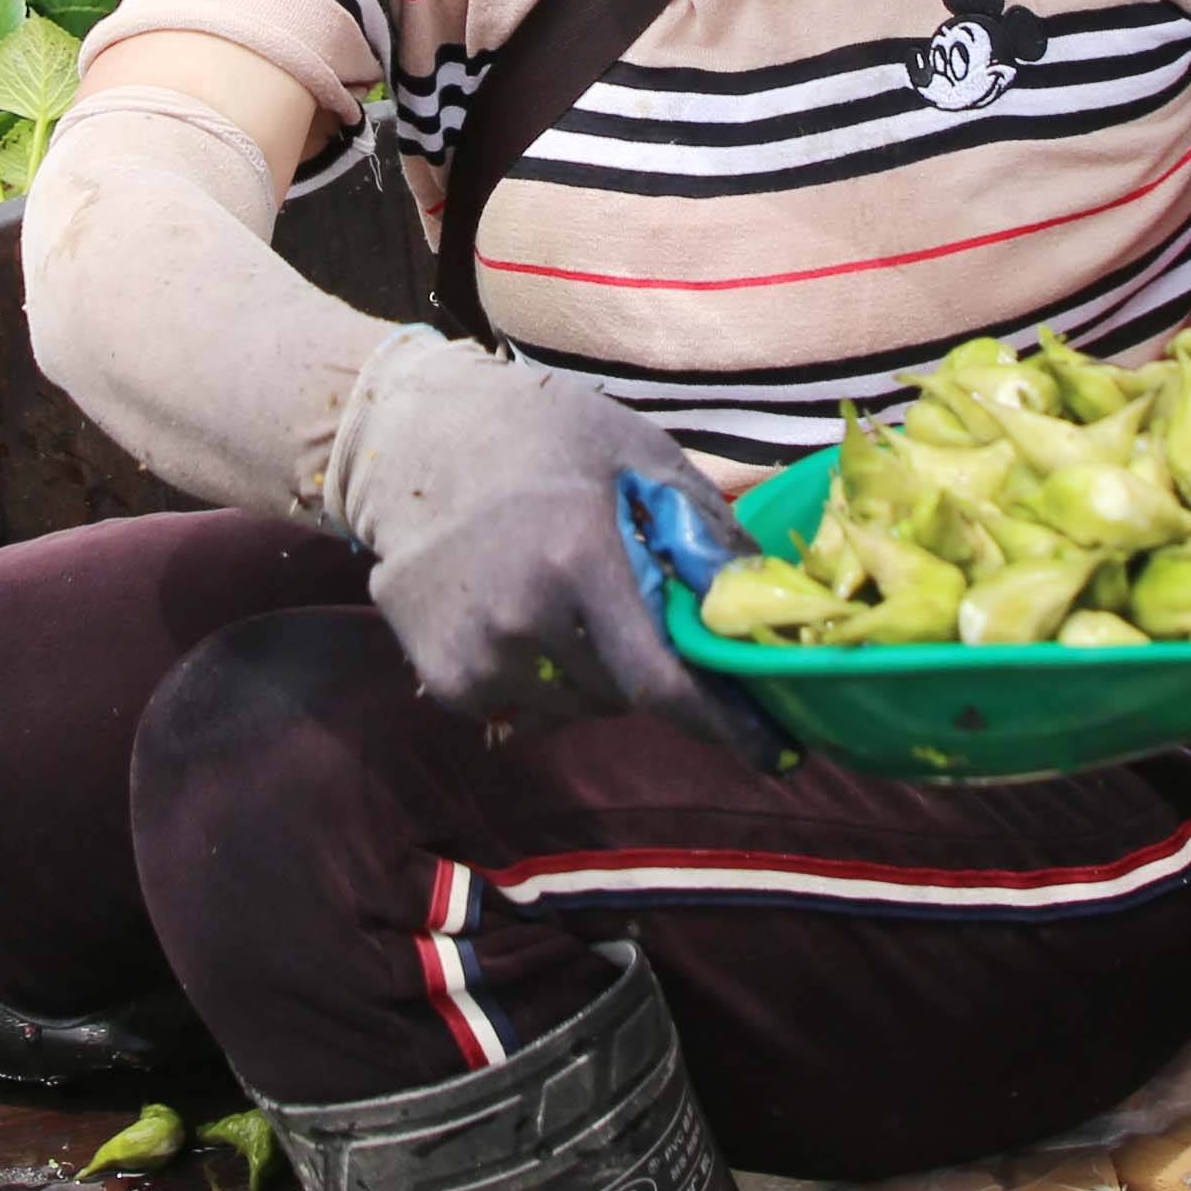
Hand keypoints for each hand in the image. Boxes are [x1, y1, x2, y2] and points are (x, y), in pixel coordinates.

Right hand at [341, 341, 758, 753]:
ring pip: (578, 705)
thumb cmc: (539, 435)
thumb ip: (703, 529)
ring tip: (571, 600)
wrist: (413, 440)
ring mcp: (476, 654)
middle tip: (640, 613)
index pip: (660, 678)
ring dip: (597, 674)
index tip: (777, 755)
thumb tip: (759, 604)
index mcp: (576, 557)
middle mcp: (521, 617)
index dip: (723, 724)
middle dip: (654, 671)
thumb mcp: (635, 454)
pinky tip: (523, 613)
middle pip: (624, 695)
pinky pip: (528, 707)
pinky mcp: (445, 677)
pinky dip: (546, 679)